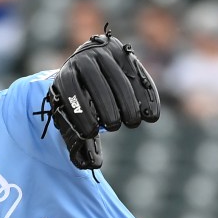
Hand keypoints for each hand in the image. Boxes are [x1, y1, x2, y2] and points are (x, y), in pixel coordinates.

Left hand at [40, 26, 159, 169]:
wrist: (89, 66)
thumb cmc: (81, 103)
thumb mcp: (74, 115)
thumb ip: (79, 137)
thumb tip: (90, 164)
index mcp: (66, 74)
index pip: (70, 89)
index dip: (80, 112)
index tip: (91, 132)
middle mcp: (83, 58)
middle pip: (96, 83)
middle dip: (107, 107)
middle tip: (115, 126)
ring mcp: (105, 53)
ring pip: (119, 78)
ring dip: (128, 103)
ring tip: (133, 122)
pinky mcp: (125, 53)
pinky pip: (138, 75)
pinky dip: (147, 97)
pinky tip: (151, 115)